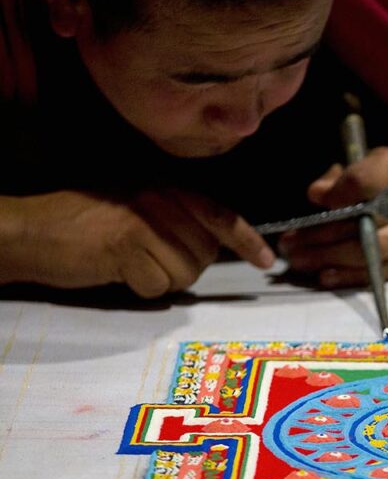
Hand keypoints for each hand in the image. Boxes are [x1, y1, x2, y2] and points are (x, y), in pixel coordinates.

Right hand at [0, 190, 274, 297]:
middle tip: (146, 260)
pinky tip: (116, 272)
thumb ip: (174, 221)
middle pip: (204, 255)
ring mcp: (145, 223)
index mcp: (165, 189)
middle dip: (183, 268)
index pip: (220, 215)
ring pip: (184, 274)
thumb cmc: (82, 224)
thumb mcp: (135, 209)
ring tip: (128, 264)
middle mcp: (160, 201)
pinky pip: (156, 286)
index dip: (247, 240)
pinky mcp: (127, 248)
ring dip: (159, 280)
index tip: (266, 261)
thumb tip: (213, 246)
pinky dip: (138, 288)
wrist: (30, 230)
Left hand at [277, 148, 387, 287]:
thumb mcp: (366, 162)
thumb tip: (316, 196)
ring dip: (329, 259)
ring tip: (297, 259)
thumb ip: (339, 177)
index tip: (315, 199)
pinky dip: (348, 277)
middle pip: (364, 223)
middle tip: (289, 242)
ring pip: (369, 253)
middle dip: (321, 235)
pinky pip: (377, 274)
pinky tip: (323, 275)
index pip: (363, 181)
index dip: (337, 192)